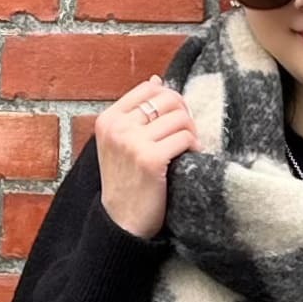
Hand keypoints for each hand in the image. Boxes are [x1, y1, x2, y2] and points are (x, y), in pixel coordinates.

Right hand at [94, 76, 197, 240]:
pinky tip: (190, 158)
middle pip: (167, 99)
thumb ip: (135, 113)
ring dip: (191, 133)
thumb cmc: (126, 181)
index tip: (174, 118)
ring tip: (188, 148)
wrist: (121, 222)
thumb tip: (156, 79)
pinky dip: (194, 147)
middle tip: (186, 134)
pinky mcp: (150, 159)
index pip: (149, 88)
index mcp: (108, 119)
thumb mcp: (120, 143)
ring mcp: (132, 143)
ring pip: (180, 118)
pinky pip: (185, 138)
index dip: (169, 99)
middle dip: (184, 114)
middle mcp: (117, 127)